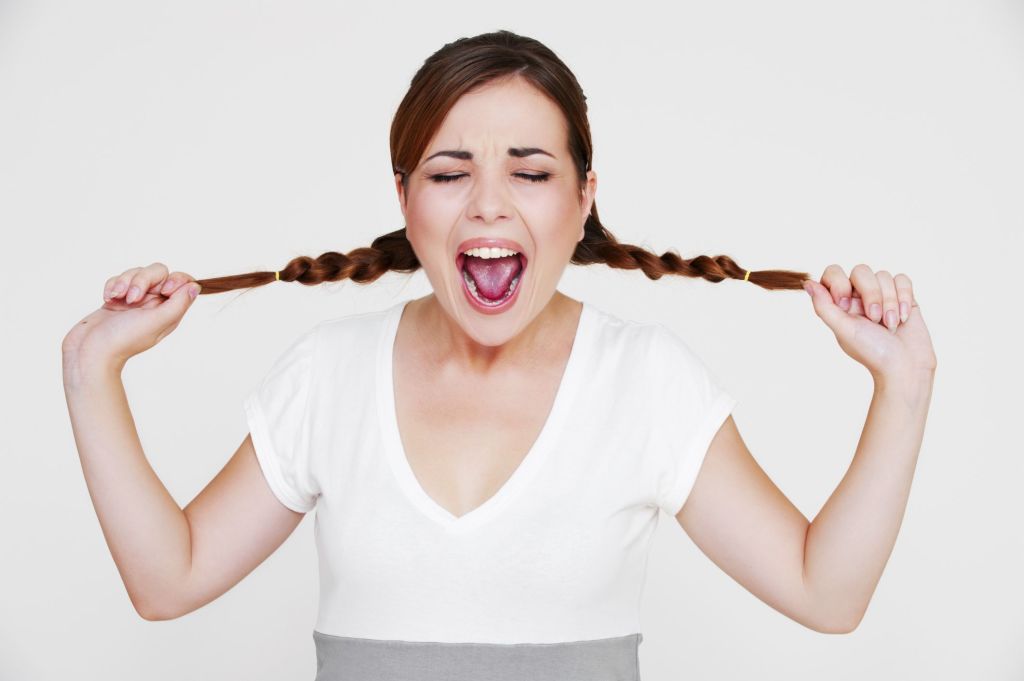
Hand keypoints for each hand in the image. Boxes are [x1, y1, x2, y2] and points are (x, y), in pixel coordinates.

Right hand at [62, 262, 201, 370]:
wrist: (90, 350)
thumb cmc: (124, 339)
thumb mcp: (157, 322)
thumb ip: (179, 304)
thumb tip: (195, 287)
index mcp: (169, 311)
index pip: (182, 282)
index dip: (176, 279)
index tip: (164, 289)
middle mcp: (154, 304)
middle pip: (158, 272)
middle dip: (143, 280)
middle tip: (133, 299)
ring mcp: (135, 300)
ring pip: (136, 273)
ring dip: (125, 282)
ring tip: (117, 298)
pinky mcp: (117, 298)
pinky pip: (118, 279)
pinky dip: (113, 285)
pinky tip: (108, 299)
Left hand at [802, 264, 936, 381]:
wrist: (905, 366)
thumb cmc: (872, 352)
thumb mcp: (843, 330)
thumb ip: (824, 306)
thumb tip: (808, 283)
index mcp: (840, 303)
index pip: (833, 273)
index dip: (839, 283)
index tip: (844, 305)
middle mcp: (859, 296)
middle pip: (861, 270)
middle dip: (871, 294)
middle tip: (874, 318)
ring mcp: (882, 295)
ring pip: (883, 275)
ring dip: (889, 301)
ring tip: (890, 325)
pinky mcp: (903, 296)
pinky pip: (902, 279)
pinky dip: (904, 297)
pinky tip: (903, 318)